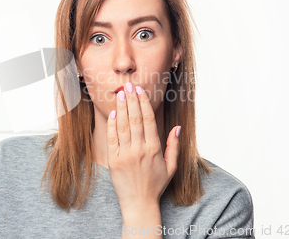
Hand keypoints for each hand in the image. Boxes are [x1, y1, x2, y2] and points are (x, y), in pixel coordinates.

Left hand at [106, 82, 180, 212]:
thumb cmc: (155, 185)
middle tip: (129, 85)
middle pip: (136, 119)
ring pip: (123, 126)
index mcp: (154, 149)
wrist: (139, 203)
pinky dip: (112, 124)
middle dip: (132, 100)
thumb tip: (176, 128)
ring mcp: (125, 154)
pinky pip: (112, 138)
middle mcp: (139, 150)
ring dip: (122, 108)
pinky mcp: (113, 160)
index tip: (141, 91)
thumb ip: (173, 146)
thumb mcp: (171, 167)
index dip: (144, 103)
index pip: (149, 120)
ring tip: (120, 93)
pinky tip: (113, 113)